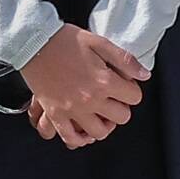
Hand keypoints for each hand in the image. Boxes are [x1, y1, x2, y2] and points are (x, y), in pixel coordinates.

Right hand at [18, 24, 146, 145]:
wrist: (34, 43)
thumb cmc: (66, 40)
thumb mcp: (100, 42)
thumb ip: (125, 60)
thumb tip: (145, 76)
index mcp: (104, 81)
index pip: (134, 97)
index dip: (131, 90)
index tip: (123, 84)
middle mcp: (90, 99)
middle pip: (121, 117)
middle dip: (121, 107)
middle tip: (113, 98)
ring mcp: (72, 109)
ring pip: (99, 132)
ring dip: (103, 124)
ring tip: (100, 113)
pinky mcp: (55, 114)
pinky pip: (70, 137)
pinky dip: (79, 137)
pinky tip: (83, 128)